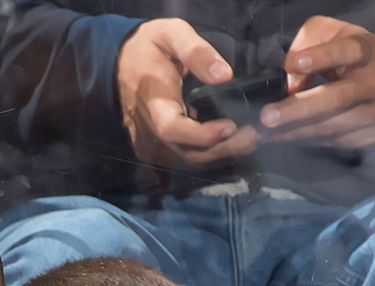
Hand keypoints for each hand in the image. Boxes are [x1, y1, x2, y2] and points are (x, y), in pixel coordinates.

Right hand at [119, 19, 257, 168]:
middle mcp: (148, 130)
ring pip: (187, 162)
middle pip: (187, 153)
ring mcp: (149, 144)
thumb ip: (197, 52)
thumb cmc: (148, 47)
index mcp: (152, 101)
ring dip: (220, 155)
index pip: (172, 128)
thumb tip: (224, 75)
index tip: (231, 126)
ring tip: (249, 139)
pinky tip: (229, 143)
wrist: (119, 63)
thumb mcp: (172, 34)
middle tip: (255, 135)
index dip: (202, 135)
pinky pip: (183, 160)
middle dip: (223, 149)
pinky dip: (209, 156)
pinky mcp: (153, 150)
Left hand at [262, 18, 374, 149]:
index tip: (298, 63)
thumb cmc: (355, 54)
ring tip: (265, 134)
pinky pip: (336, 141)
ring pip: (332, 127)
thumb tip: (292, 80)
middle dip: (298, 110)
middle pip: (336, 98)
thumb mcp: (333, 33)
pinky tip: (287, 137)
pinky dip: (308, 141)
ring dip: (295, 132)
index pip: (346, 51)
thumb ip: (308, 43)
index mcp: (366, 50)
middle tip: (267, 118)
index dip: (323, 57)